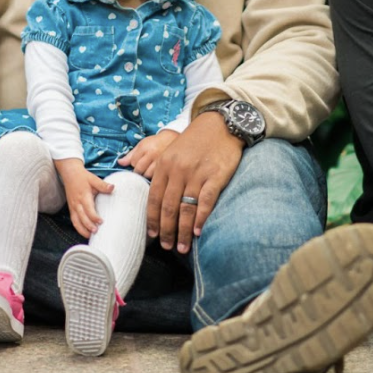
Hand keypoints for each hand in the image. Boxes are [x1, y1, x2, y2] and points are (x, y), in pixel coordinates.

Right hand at [56, 157, 112, 238]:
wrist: (70, 174)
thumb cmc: (83, 177)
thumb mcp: (94, 179)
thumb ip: (103, 185)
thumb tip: (113, 187)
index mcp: (83, 196)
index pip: (88, 209)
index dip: (94, 216)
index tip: (101, 222)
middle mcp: (77, 203)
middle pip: (81, 217)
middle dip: (88, 226)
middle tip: (96, 232)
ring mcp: (73, 207)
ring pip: (76, 221)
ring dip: (82, 229)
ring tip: (90, 236)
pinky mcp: (71, 209)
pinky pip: (73, 221)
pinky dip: (78, 228)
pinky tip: (85, 233)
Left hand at [118, 129, 178, 176]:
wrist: (173, 139)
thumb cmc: (155, 143)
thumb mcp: (142, 145)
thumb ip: (130, 155)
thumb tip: (119, 163)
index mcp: (144, 147)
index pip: (133, 162)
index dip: (135, 164)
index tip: (140, 161)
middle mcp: (152, 154)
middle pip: (139, 170)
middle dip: (140, 170)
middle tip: (144, 167)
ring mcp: (160, 161)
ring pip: (148, 175)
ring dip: (147, 174)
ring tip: (151, 169)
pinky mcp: (167, 167)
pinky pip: (157, 177)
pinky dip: (155, 176)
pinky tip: (156, 172)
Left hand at [146, 111, 241, 253]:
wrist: (220, 125)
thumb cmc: (195, 141)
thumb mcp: (172, 151)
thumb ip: (162, 171)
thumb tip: (152, 193)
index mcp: (164, 165)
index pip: (154, 198)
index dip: (153, 219)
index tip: (152, 235)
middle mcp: (178, 170)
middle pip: (168, 207)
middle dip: (166, 231)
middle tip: (166, 247)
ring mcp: (197, 174)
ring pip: (185, 209)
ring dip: (182, 232)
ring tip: (182, 247)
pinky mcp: (215, 176)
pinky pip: (205, 202)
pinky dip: (200, 219)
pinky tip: (198, 232)